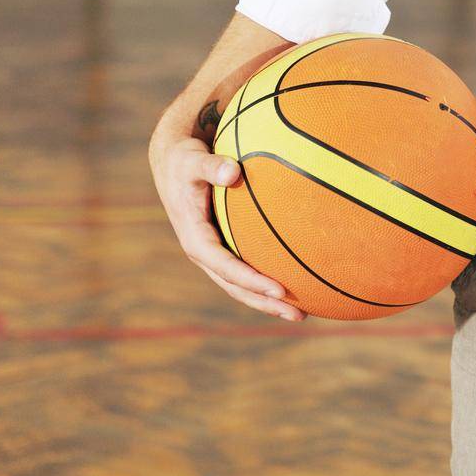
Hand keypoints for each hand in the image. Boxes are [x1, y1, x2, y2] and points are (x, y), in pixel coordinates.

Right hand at [149, 131, 305, 322]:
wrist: (172, 162)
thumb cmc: (185, 159)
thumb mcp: (193, 160)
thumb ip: (212, 166)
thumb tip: (232, 170)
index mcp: (195, 238)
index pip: (226, 267)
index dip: (251, 281)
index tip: (279, 290)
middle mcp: (203, 252)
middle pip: (235, 287)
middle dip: (265, 303)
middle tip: (298, 315)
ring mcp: (213, 252)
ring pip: (240, 285)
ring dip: (267, 301)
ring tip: (302, 313)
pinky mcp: (222, 245)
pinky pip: (245, 268)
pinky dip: (265, 280)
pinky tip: (293, 282)